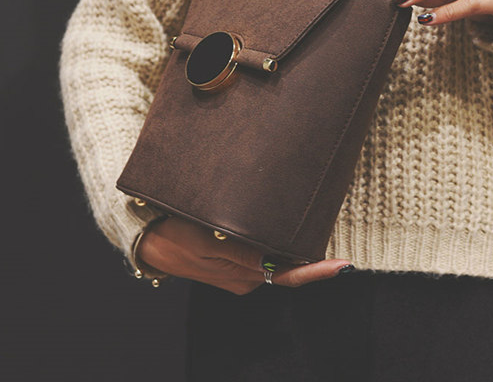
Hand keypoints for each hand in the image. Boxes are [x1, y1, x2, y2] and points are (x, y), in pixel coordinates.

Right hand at [136, 216, 353, 294]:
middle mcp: (247, 278)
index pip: (289, 275)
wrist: (148, 241)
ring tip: (301, 214)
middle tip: (324, 220)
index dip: (317, 271)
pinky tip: (271, 220)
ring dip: (286, 242)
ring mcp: (241, 272)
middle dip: (306, 250)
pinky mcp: (233, 263)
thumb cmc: (176, 236)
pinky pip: (258, 253)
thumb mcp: (206, 242)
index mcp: (243, 276)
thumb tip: (275, 261)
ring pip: (273, 258)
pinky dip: (269, 240)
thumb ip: (241, 254)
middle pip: (285, 266)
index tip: (343, 265)